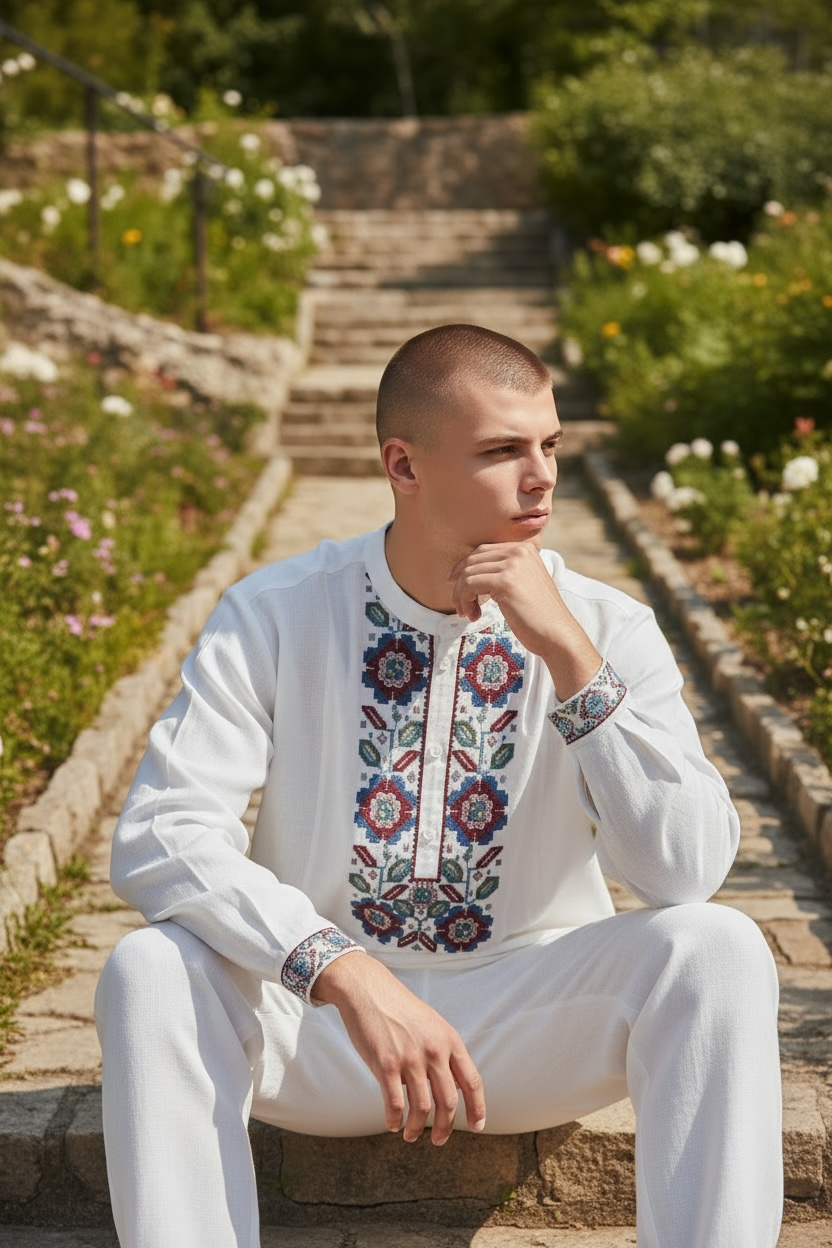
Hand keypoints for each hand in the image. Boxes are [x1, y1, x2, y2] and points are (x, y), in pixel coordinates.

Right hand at [312, 952, 484, 1144]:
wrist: (368, 989)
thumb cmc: (399, 1008)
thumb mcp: (432, 1024)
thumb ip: (443, 1051)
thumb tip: (450, 1084)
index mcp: (449, 1040)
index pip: (472, 1081)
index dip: (477, 1108)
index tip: (476, 1126)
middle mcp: (434, 1050)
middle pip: (449, 1101)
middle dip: (445, 1127)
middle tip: (439, 1140)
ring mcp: (410, 1058)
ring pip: (422, 1108)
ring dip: (417, 1129)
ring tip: (410, 1136)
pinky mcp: (386, 1064)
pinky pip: (395, 1104)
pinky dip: (394, 1120)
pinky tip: (392, 1124)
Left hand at [448, 543, 601, 699]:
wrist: (557, 634)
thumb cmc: (537, 616)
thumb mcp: (522, 584)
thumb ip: (503, 572)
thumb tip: (466, 571)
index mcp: (524, 548)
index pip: (483, 550)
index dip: (463, 566)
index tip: (453, 583)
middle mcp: (519, 551)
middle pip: (473, 560)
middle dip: (460, 583)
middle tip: (460, 606)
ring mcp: (513, 565)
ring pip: (468, 574)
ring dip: (461, 596)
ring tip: (468, 613)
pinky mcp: (505, 582)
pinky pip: (470, 585)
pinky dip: (465, 601)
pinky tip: (474, 615)